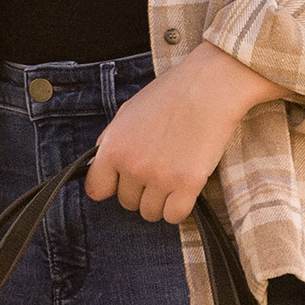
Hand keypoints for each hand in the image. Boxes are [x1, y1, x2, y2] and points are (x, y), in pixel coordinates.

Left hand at [85, 42, 283, 224]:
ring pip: (150, 213)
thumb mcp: (127, 112)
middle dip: (140, 189)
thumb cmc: (169, 95)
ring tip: (172, 176)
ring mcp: (160, 178)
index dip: (110, 185)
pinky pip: (174, 216)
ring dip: (160, 200)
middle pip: (127, 202)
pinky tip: (185, 189)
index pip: (96, 189)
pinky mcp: (187, 185)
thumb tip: (98, 165)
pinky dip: (179, 208)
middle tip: (157, 167)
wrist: (207, 87)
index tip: (122, 180)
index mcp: (113, 147)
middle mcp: (132, 167)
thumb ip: (110, 141)